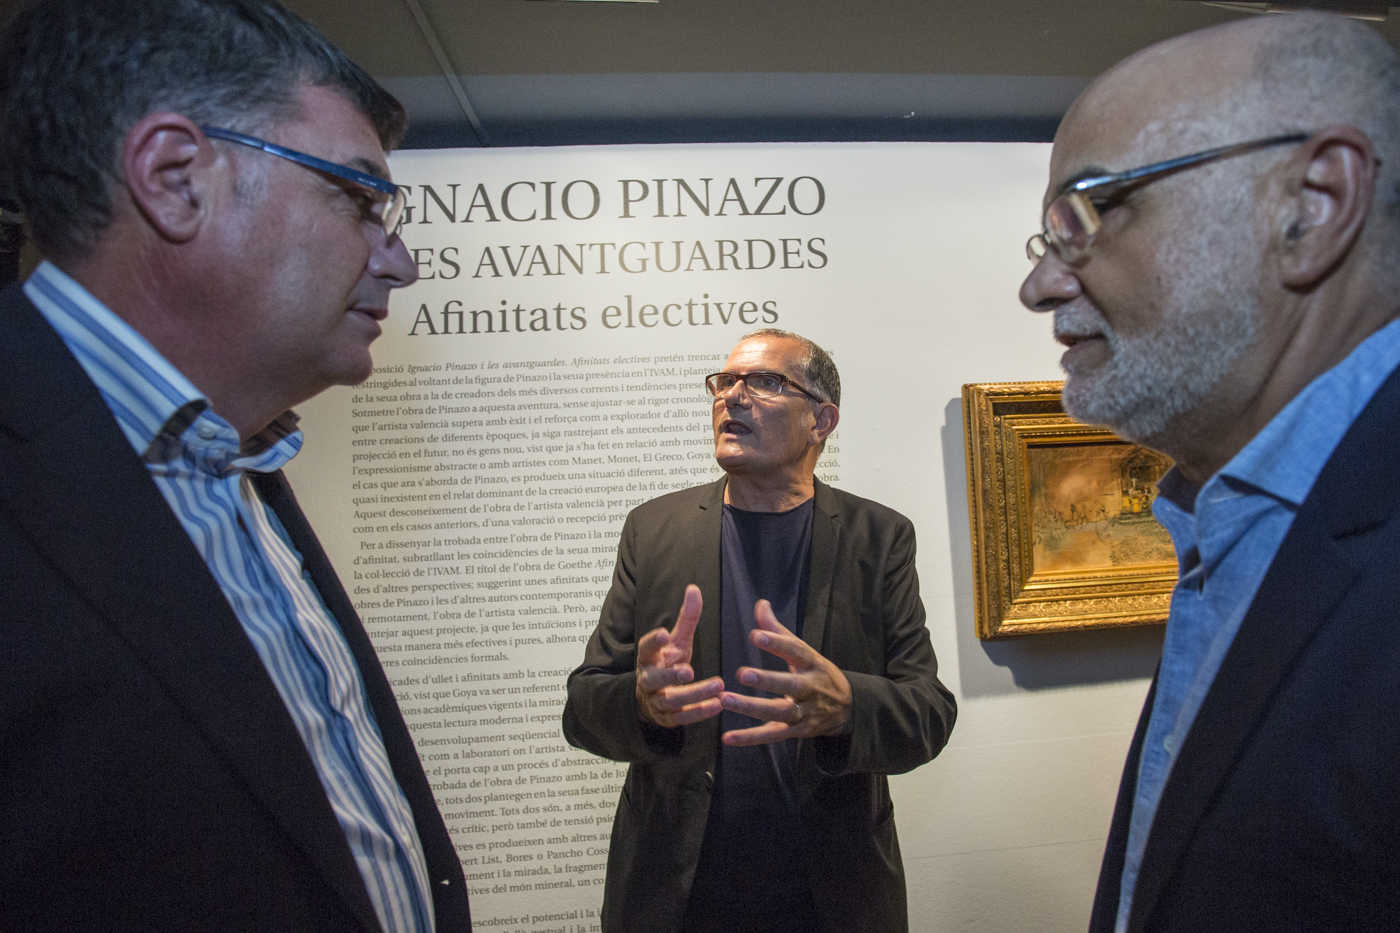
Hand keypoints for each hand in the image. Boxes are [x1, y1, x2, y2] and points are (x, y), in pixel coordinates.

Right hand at [634, 584, 723, 726]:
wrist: (653, 698)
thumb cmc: (668, 663)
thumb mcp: (677, 641)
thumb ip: (686, 618)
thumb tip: (694, 588)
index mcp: (648, 658)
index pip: (646, 648)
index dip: (654, 642)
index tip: (665, 633)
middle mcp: (648, 680)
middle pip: (654, 679)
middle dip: (670, 676)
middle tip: (688, 670)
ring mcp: (656, 701)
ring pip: (671, 701)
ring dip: (694, 694)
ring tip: (718, 684)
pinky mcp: (668, 718)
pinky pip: (682, 717)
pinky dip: (699, 712)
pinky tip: (718, 704)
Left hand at [719, 599, 851, 745]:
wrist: (846, 708)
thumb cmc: (816, 673)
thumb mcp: (804, 651)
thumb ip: (778, 630)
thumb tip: (761, 604)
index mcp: (812, 664)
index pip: (795, 651)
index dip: (776, 643)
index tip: (755, 634)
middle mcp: (811, 689)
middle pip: (790, 685)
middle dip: (767, 681)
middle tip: (742, 674)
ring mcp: (805, 713)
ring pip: (778, 712)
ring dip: (751, 708)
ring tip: (725, 699)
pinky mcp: (797, 733)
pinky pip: (772, 736)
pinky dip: (750, 738)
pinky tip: (728, 737)